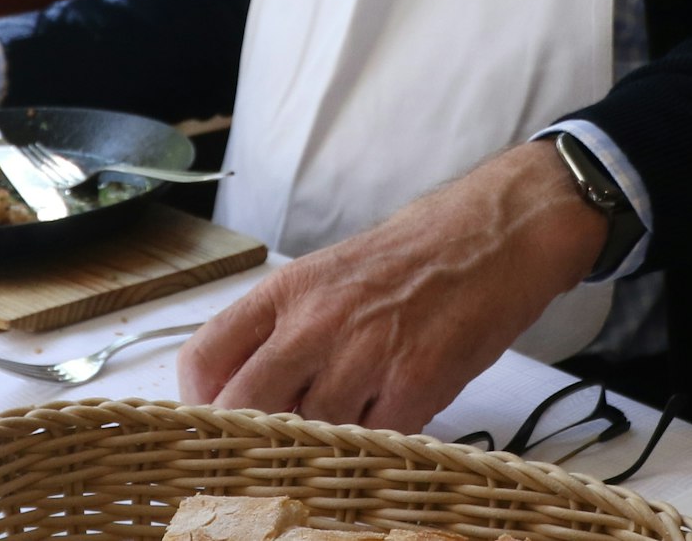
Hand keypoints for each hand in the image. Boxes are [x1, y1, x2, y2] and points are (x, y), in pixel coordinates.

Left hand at [177, 140, 607, 432]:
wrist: (491, 236)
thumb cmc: (412, 258)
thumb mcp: (329, 277)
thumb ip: (286, 329)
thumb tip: (248, 394)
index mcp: (286, 291)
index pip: (206, 356)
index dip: (199, 404)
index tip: (213, 425)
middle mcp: (315, 321)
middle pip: (245, 405)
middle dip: (249, 439)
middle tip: (264, 455)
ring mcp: (364, 353)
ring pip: (311, 433)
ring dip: (321, 446)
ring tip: (342, 430)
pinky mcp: (415, 382)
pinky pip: (374, 442)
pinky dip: (376, 447)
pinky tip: (387, 425)